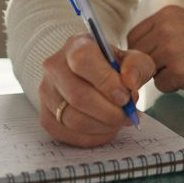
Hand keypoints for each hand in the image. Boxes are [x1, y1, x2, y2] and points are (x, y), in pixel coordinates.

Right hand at [38, 34, 153, 147]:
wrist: (95, 78)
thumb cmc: (114, 68)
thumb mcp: (133, 60)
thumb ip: (137, 66)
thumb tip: (129, 82)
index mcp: (76, 45)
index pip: (83, 61)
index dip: (105, 82)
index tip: (125, 97)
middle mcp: (55, 66)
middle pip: (78, 96)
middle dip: (109, 112)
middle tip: (127, 115)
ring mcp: (46, 92)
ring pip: (73, 119)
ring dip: (102, 126)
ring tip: (118, 121)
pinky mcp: (46, 116)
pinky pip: (67, 134)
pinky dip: (92, 137)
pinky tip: (105, 129)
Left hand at [126, 6, 183, 93]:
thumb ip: (162, 35)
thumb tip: (134, 58)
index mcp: (167, 15)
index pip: (133, 38)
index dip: (141, 52)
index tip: (157, 59)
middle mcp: (166, 29)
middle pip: (135, 57)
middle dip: (150, 66)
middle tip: (176, 67)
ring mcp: (172, 50)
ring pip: (146, 73)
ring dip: (163, 76)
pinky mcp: (180, 72)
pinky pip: (161, 87)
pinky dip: (175, 87)